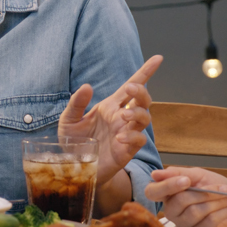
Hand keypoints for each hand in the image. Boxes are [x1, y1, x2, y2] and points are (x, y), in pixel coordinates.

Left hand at [58, 55, 162, 185]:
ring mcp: (126, 134)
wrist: (74, 168)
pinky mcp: (126, 151)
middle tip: (131, 89)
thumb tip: (87, 86)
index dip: (145, 72)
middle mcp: (121, 118)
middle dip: (141, 92)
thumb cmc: (74, 142)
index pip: (130, 87)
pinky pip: (138, 141)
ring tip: (123, 116)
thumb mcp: (69, 119)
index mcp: (110, 107)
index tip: (157, 58)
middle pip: (142, 100)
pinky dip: (133, 137)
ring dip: (138, 114)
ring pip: (145, 118)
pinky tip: (120, 138)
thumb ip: (76, 102)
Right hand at [145, 167, 226, 226]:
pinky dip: (221, 212)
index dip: (167, 186)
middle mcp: (173, 210)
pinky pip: (207, 222)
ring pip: (194, 212)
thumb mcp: (199, 175)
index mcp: (169, 193)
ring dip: (215, 201)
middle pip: (178, 201)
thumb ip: (178, 173)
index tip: (186, 181)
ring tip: (226, 197)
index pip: (153, 192)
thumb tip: (155, 175)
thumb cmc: (219, 187)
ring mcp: (185, 223)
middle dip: (203, 192)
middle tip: (220, 188)